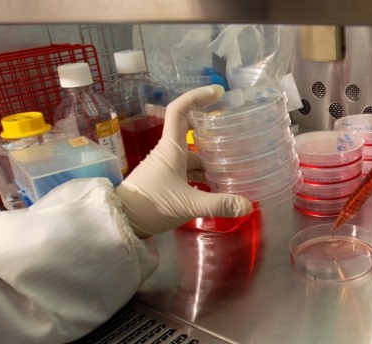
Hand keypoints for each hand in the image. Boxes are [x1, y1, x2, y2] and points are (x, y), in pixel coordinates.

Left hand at [115, 85, 252, 237]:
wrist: (122, 221)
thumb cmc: (151, 204)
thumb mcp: (188, 205)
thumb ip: (219, 204)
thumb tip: (248, 205)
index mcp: (171, 148)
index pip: (180, 110)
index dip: (197, 96)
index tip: (218, 93)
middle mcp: (169, 153)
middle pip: (193, 134)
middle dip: (214, 133)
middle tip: (237, 134)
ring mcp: (167, 168)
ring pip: (194, 157)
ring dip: (212, 160)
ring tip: (235, 165)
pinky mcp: (167, 182)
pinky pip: (190, 173)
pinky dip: (205, 177)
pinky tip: (219, 187)